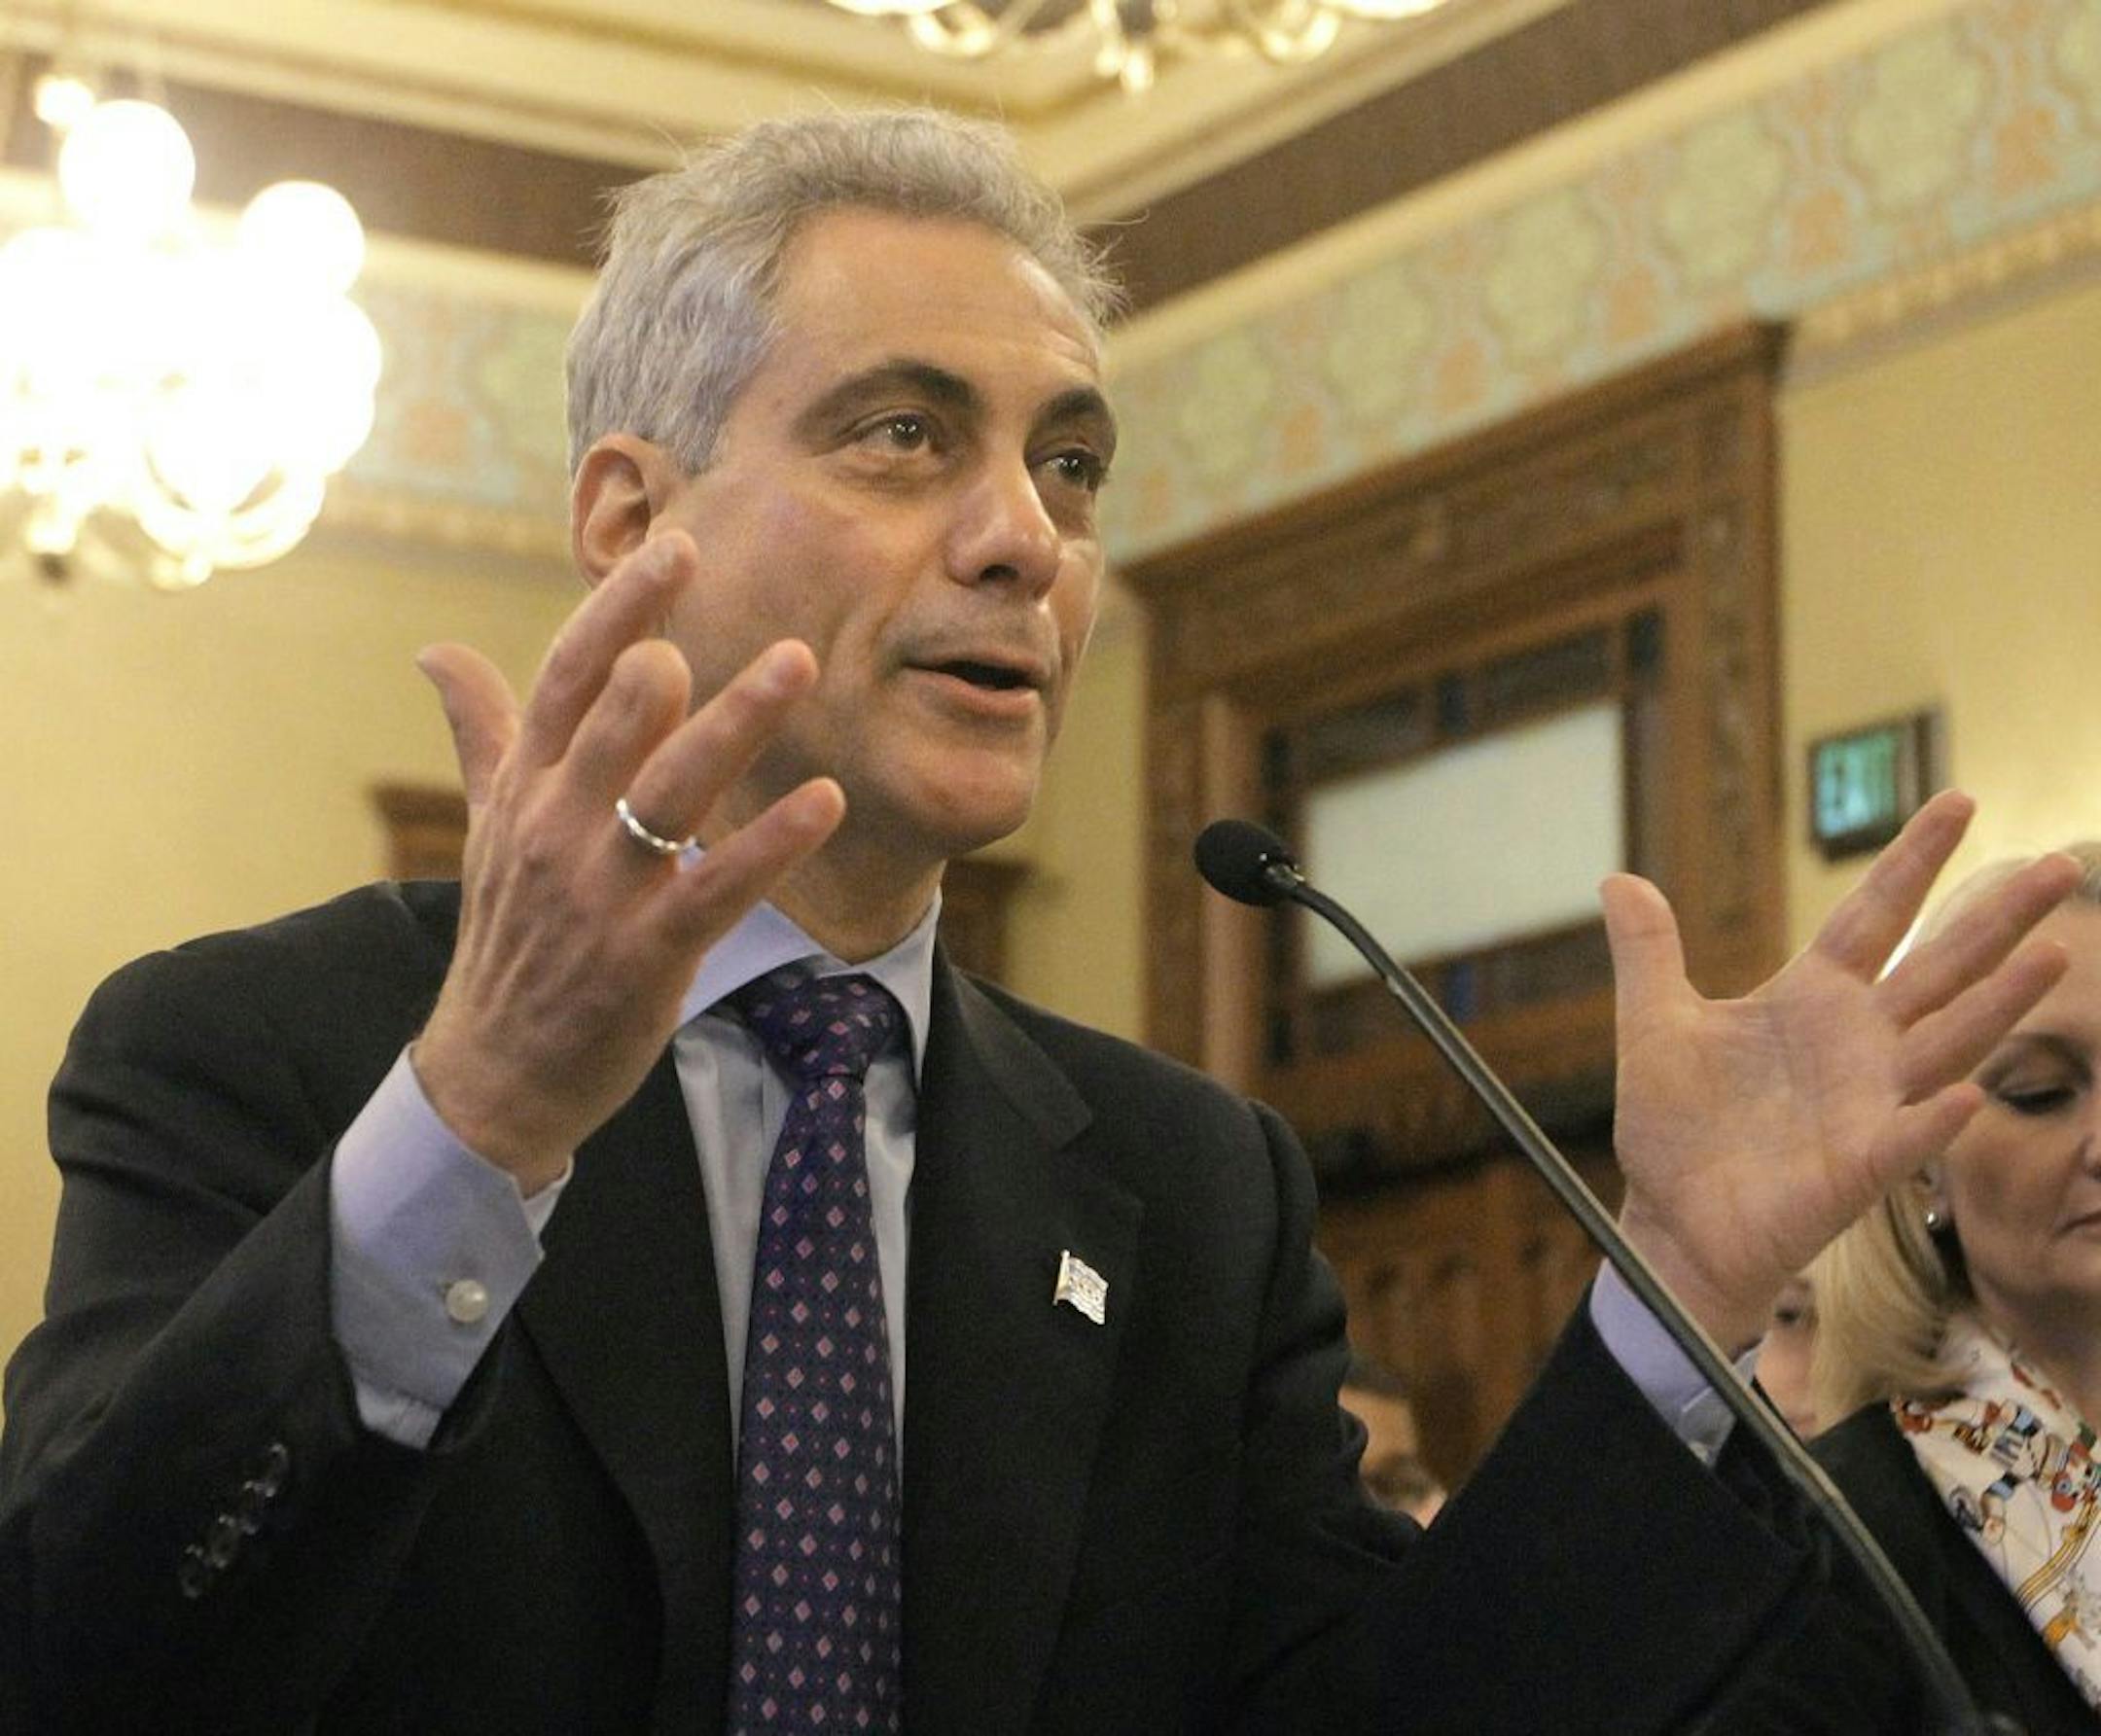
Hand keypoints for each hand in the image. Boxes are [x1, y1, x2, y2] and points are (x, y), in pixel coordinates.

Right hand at [408, 532, 844, 1189]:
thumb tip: (435, 647)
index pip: (565, 675)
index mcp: (525, 789)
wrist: (494, 1073)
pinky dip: (769, 842)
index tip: (678, 547)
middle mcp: (555, 827)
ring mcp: (598, 892)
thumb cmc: (509, 938)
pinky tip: (824, 799)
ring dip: (737, 723)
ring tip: (798, 663)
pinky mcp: (644, 954)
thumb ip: (482, 732)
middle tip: (743, 594)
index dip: (622, 608)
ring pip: (671, 787)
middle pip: (616, 717)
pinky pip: (713, 885)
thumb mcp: (486, 829)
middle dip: (678, 655)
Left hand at [1603, 791, 2076, 1349]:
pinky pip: (1907, 1137)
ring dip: (2001, 1002)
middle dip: (1998, 918)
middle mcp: (1857, 1043)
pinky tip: (1972, 1096)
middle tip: (2062, 863)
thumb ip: (1649, 953)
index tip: (1960, 799)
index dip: (1913, 858)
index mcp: (1811, 998)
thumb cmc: (1676, 1129)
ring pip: (1950, 1041)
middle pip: (1940, 965)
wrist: (1673, 1221)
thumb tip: (1618, 879)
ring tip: (2056, 952)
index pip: (1874, 912)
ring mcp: (1869, 1103)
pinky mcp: (1859, 1165)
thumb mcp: (1653, 1025)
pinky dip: (1937, 1117)